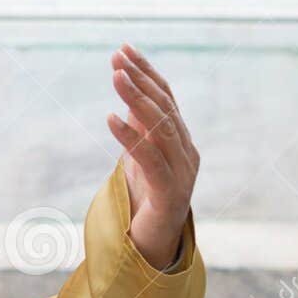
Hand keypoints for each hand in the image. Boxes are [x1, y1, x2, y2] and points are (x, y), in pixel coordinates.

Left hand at [105, 44, 198, 268]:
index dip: (146, 73)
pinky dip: (130, 137)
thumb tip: (128, 98)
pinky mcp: (169, 193)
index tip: (124, 50)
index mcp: (180, 141)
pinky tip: (110, 119)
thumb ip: (139, 129)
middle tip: (117, 56)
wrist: (155, 247)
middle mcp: (187, 152)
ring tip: (115, 76)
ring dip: (136, 99)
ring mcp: (182, 172)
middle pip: (164, 107)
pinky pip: (149, 160)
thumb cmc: (147, 200)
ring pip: (160, 128)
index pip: (165, 98)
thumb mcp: (140, 157)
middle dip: (140, 79)